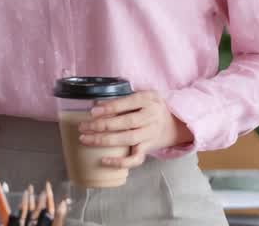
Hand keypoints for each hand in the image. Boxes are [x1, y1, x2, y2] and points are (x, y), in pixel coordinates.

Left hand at [78, 90, 194, 168]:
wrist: (175, 123)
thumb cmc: (150, 107)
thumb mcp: (142, 96)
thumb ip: (122, 99)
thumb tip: (96, 105)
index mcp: (148, 100)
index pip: (128, 103)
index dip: (110, 107)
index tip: (93, 111)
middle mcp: (151, 117)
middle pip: (126, 122)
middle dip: (102, 125)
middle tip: (83, 126)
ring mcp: (150, 134)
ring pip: (128, 139)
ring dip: (104, 140)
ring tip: (85, 139)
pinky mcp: (148, 148)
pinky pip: (136, 158)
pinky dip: (121, 162)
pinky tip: (104, 160)